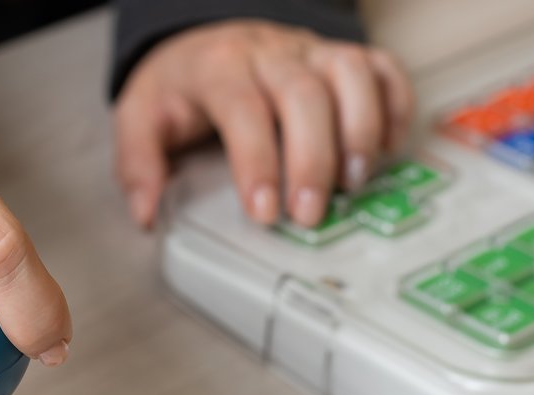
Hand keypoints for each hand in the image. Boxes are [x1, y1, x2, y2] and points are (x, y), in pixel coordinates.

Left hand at [113, 20, 414, 227]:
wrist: (204, 42)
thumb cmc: (181, 86)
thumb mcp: (141, 118)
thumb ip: (139, 164)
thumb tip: (146, 211)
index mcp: (219, 66)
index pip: (242, 107)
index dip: (256, 161)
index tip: (263, 211)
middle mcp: (270, 52)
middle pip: (303, 94)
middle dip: (312, 159)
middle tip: (310, 213)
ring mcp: (311, 50)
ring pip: (350, 73)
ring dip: (360, 131)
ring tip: (354, 182)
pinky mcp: (341, 57)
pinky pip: (382, 69)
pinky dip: (394, 106)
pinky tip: (386, 148)